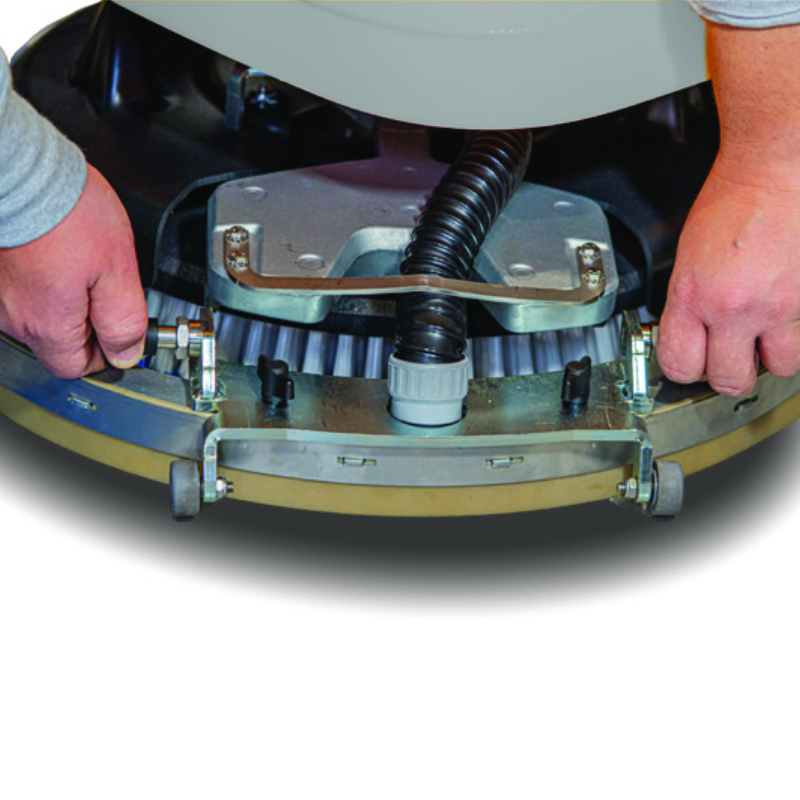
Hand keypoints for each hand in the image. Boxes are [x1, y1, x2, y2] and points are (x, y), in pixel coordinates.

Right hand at [0, 165, 147, 378]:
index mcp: (47, 323)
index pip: (76, 367)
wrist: (20, 166)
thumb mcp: (118, 270)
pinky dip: (45, 278)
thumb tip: (127, 354)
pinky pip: (24, 288)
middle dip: (88, 325)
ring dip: (66, 299)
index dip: (104, 354)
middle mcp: (14, 314)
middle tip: (106, 288)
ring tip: (84, 262)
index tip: (119, 331)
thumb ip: (124, 320)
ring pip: (40, 315)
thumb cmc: (67, 210)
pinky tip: (60, 252)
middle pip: (57, 343)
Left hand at [658, 161, 799, 395]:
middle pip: (730, 380)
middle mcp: (734, 307)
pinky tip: (784, 311)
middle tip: (731, 356)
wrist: (773, 173)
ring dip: (772, 357)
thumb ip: (686, 306)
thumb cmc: (730, 207)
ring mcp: (778, 306)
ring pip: (779, 367)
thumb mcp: (686, 262)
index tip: (692, 365)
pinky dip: (795, 331)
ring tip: (764, 334)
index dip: (685, 371)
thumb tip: (689, 339)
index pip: (680, 366)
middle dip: (730, 374)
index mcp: (693, 297)